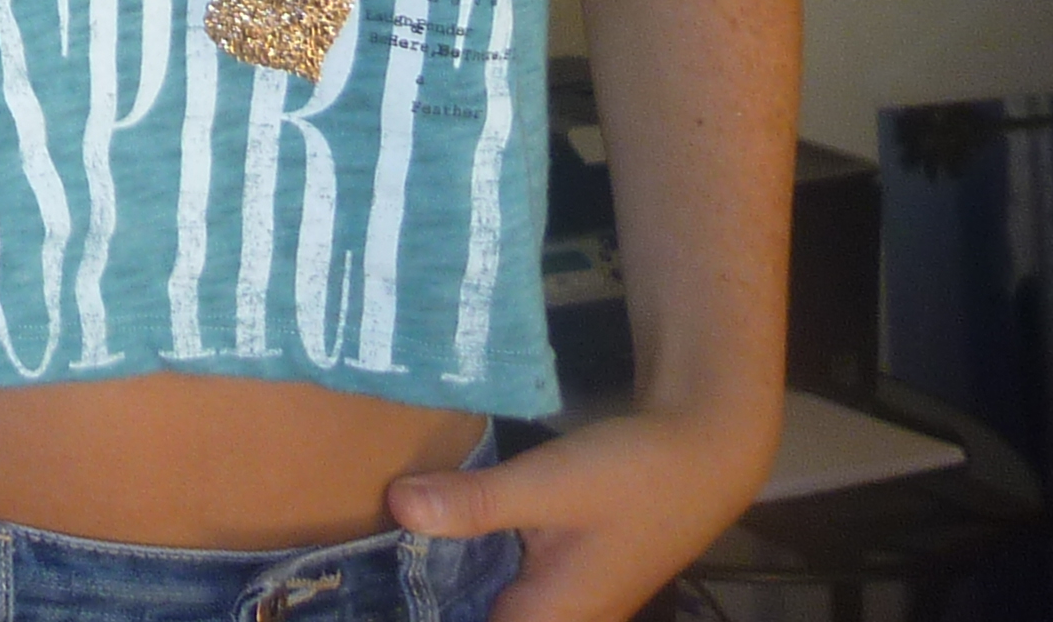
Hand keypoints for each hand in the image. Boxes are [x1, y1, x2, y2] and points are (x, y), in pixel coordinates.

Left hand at [387, 400, 774, 621]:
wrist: (704, 452)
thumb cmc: (633, 476)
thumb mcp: (549, 484)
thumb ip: (477, 501)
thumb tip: (397, 507)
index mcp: (551, 620)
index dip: (420, 615)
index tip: (362, 600)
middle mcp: (559, 621)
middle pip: (474, 616)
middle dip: (422, 597)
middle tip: (352, 573)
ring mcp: (564, 599)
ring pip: (486, 599)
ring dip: (441, 579)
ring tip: (371, 552)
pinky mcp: (564, 571)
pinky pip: (501, 578)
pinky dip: (465, 560)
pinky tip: (426, 528)